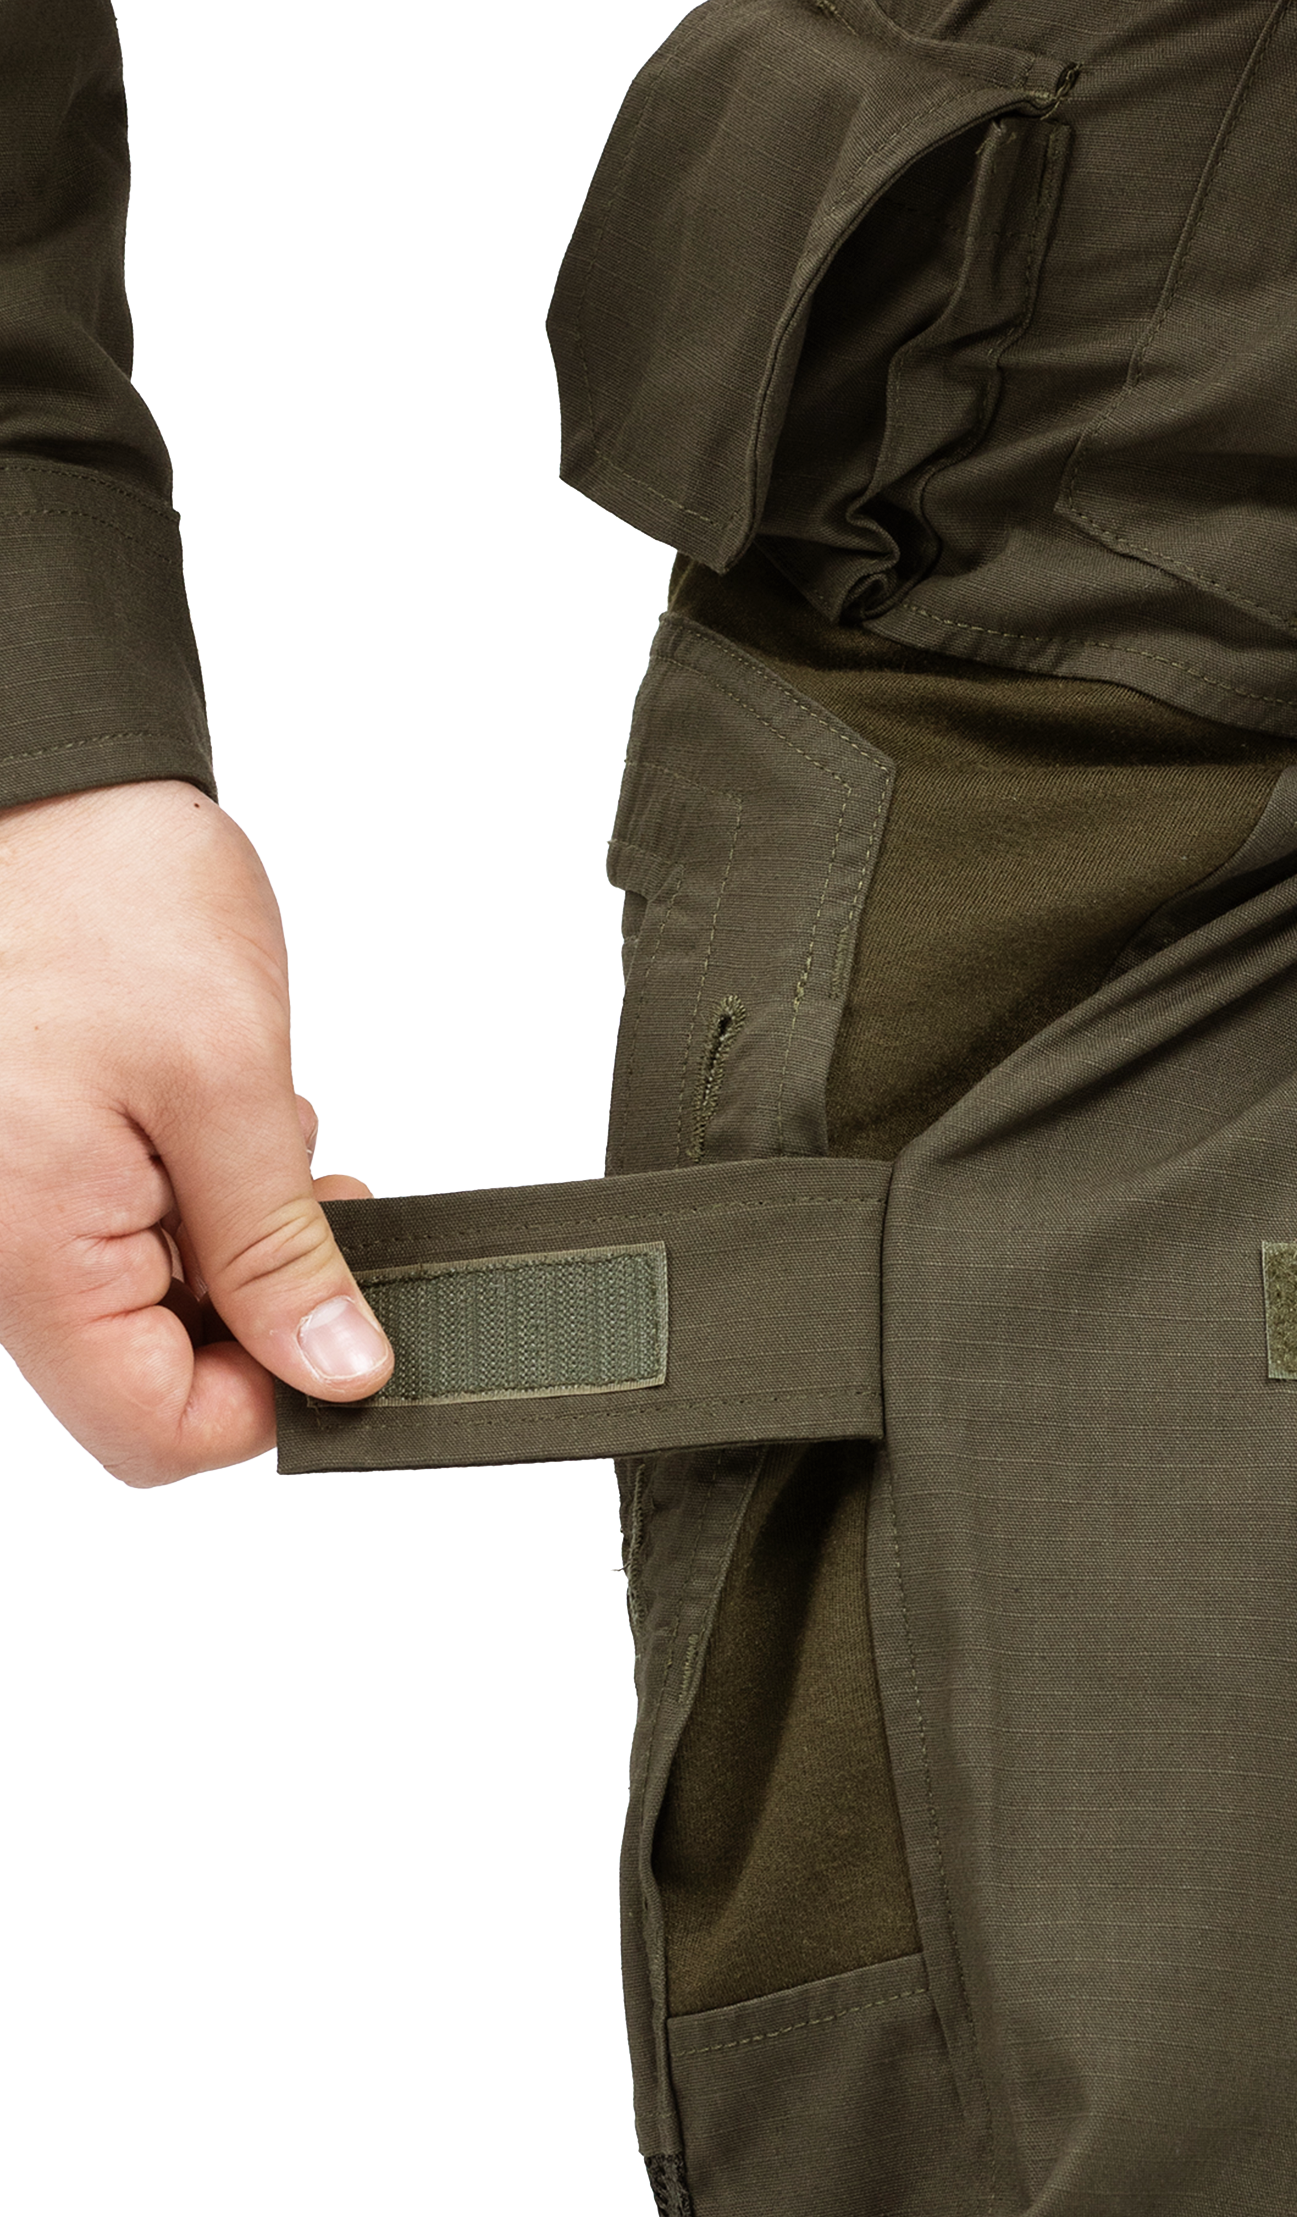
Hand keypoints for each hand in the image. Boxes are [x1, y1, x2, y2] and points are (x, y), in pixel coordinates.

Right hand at [0, 779, 390, 1484]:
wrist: (37, 784)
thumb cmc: (107, 898)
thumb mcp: (228, 1083)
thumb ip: (279, 1250)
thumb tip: (338, 1373)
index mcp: (26, 1251)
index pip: (156, 1431)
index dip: (272, 1398)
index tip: (342, 1321)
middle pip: (149, 1371)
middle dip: (259, 1302)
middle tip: (319, 1200)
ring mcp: (12, 1205)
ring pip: (145, 1300)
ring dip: (231, 1240)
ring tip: (261, 1131)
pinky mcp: (30, 1161)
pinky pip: (119, 1232)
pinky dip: (192, 1193)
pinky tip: (219, 1116)